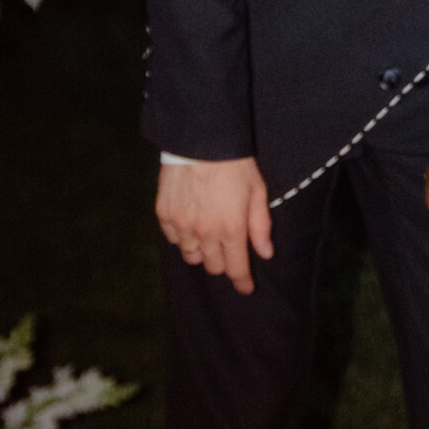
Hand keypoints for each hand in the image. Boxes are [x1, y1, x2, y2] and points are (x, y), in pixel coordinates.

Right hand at [157, 157, 272, 294]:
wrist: (200, 140)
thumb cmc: (234, 164)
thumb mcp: (257, 192)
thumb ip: (260, 226)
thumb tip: (265, 253)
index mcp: (230, 229)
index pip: (236, 268)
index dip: (242, 282)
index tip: (246, 288)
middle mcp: (204, 232)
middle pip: (212, 266)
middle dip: (224, 262)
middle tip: (230, 249)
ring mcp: (181, 224)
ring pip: (191, 255)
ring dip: (202, 252)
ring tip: (209, 237)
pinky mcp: (164, 214)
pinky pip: (172, 239)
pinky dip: (182, 237)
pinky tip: (191, 225)